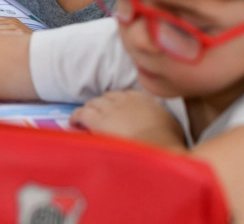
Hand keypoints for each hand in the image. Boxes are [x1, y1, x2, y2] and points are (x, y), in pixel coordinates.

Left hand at [70, 90, 185, 149]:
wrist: (155, 149)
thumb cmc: (167, 141)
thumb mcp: (170, 124)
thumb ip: (160, 118)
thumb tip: (158, 122)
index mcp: (141, 98)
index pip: (124, 95)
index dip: (118, 103)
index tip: (116, 111)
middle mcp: (123, 99)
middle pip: (107, 97)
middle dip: (102, 105)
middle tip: (100, 116)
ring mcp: (109, 109)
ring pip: (93, 103)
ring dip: (90, 110)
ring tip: (86, 119)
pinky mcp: (96, 120)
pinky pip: (81, 113)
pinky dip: (76, 117)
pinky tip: (73, 123)